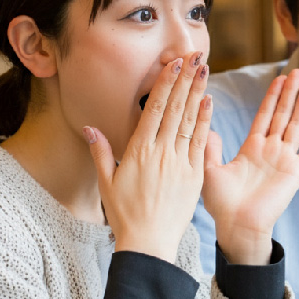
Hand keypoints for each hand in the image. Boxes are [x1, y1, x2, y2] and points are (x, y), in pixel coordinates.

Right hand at [86, 53, 210, 262]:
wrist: (149, 243)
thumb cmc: (125, 215)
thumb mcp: (107, 183)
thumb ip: (100, 152)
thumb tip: (89, 128)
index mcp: (138, 151)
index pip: (153, 109)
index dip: (164, 84)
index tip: (172, 64)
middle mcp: (160, 153)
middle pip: (175, 108)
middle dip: (185, 79)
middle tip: (195, 55)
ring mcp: (180, 163)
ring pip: (189, 121)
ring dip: (198, 93)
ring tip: (204, 69)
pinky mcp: (194, 176)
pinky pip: (200, 142)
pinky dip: (205, 121)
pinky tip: (209, 101)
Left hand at [202, 69, 298, 264]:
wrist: (238, 226)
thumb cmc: (222, 204)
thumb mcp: (210, 171)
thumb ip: (211, 148)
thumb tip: (207, 127)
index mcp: (252, 148)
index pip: (264, 115)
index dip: (272, 96)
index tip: (279, 78)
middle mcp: (270, 150)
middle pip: (283, 114)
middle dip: (290, 92)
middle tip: (298, 70)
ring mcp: (284, 160)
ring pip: (296, 125)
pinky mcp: (294, 172)